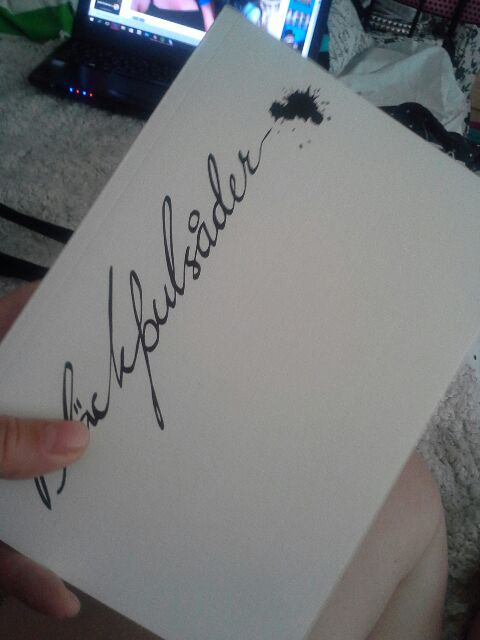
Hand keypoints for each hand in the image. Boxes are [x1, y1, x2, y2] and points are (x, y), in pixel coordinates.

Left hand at [0, 282, 88, 616]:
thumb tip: (73, 440)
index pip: (13, 325)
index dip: (55, 313)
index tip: (102, 314)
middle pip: (37, 407)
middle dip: (84, 417)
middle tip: (132, 416)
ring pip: (27, 478)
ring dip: (65, 503)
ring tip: (116, 508)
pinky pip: (3, 542)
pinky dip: (26, 570)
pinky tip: (55, 593)